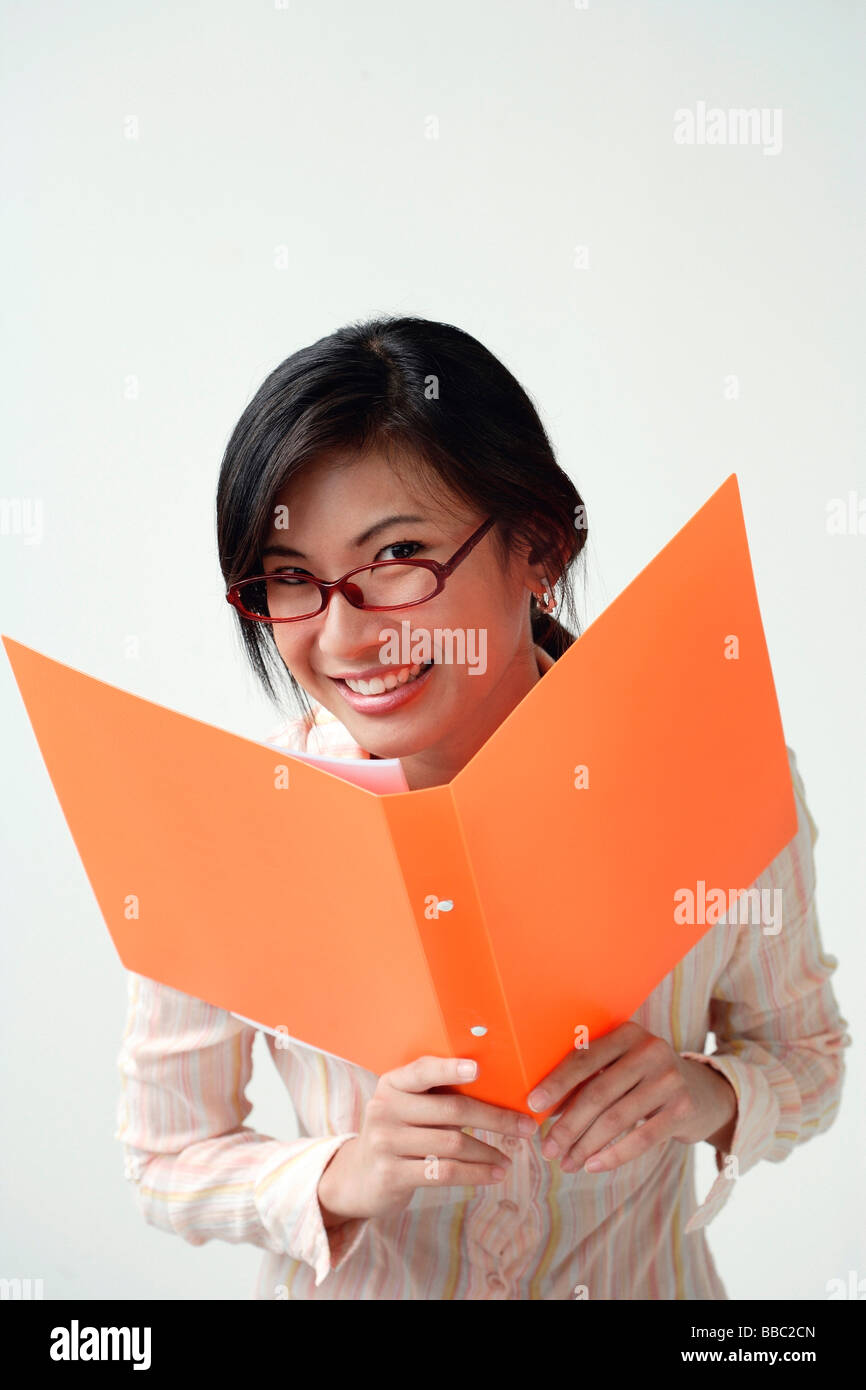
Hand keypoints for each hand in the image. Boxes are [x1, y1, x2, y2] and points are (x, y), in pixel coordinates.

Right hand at [318, 1055, 537, 1222]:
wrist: (358, 1176)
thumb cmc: (399, 1133)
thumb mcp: (409, 1108)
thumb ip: (439, 1097)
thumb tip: (500, 1089)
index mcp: (392, 1084)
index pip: (423, 1070)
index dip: (450, 1068)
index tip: (478, 1069)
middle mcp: (385, 1108)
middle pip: (451, 1110)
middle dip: (494, 1118)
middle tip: (526, 1127)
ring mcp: (386, 1142)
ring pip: (452, 1144)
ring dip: (488, 1152)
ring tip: (510, 1159)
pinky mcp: (391, 1174)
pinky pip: (444, 1172)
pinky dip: (476, 1174)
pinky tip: (494, 1175)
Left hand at [526, 1021, 736, 1174]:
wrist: (705, 1093)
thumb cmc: (646, 1079)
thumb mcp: (623, 1065)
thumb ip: (591, 1076)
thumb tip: (543, 1107)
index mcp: (628, 1033)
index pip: (584, 1058)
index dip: (556, 1083)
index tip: (532, 1106)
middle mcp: (650, 1050)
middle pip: (598, 1093)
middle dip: (568, 1125)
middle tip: (547, 1149)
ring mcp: (669, 1079)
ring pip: (615, 1119)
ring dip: (585, 1146)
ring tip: (566, 1163)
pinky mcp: (683, 1109)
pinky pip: (640, 1139)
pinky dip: (613, 1156)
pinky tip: (593, 1166)